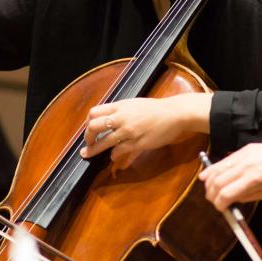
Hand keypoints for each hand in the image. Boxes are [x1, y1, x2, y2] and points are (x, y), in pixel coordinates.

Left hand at [79, 92, 209, 168]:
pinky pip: (119, 151)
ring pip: (104, 142)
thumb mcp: (133, 104)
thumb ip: (119, 111)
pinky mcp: (137, 143)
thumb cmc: (155, 109)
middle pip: (94, 127)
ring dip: (93, 150)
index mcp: (120, 106)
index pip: (94, 112)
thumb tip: (106, 118)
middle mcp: (121, 118)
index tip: (88, 129)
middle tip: (87, 143)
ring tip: (87, 154)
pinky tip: (113, 156)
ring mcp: (128, 131)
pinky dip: (113, 155)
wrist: (174, 114)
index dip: (87, 122)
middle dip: (87, 137)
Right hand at [197, 142, 261, 210]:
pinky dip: (214, 168)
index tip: (221, 209)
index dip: (220, 203)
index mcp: (254, 179)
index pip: (226, 193)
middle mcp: (245, 165)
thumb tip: (232, 200)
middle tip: (213, 201)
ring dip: (209, 181)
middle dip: (212, 194)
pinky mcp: (244, 149)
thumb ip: (248, 197)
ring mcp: (243, 154)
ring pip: (217, 169)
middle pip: (218, 181)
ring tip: (209, 190)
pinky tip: (208, 175)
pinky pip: (224, 160)